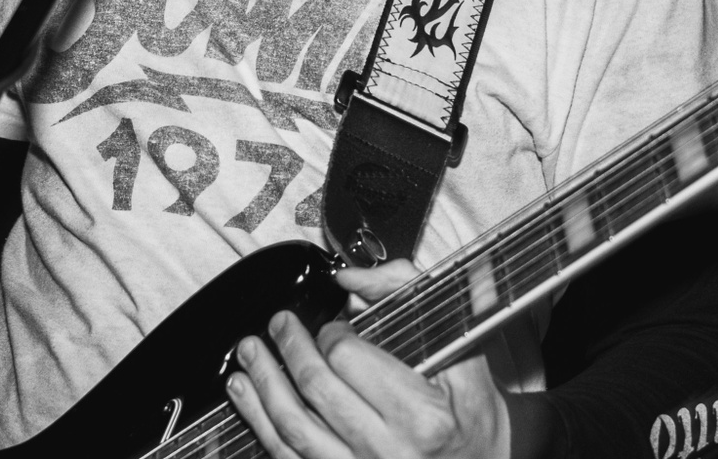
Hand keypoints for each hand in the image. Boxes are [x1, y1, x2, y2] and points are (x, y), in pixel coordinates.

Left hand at [226, 260, 510, 458]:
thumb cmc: (472, 416)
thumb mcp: (462, 351)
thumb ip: (409, 297)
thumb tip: (352, 277)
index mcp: (422, 416)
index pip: (351, 360)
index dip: (331, 334)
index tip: (331, 326)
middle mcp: (388, 451)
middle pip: (316, 390)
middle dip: (288, 348)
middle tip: (278, 324)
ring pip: (293, 428)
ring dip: (263, 385)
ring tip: (248, 352)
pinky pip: (288, 458)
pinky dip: (260, 423)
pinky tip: (245, 396)